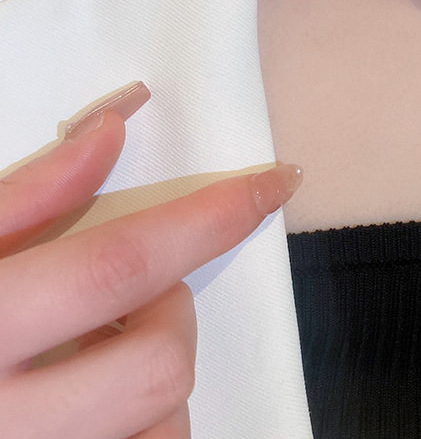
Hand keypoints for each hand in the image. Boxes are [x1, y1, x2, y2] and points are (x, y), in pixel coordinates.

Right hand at [0, 83, 301, 438]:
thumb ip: (25, 197)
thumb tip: (111, 130)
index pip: (118, 264)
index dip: (211, 217)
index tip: (275, 183)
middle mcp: (4, 422)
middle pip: (158, 362)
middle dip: (172, 314)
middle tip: (132, 297)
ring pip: (165, 426)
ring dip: (158, 379)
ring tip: (101, 357)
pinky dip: (146, 425)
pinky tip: (98, 406)